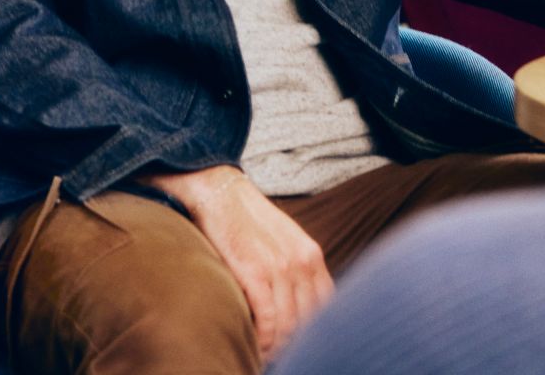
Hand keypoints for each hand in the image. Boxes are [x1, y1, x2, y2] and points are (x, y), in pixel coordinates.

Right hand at [144, 166, 333, 361]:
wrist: (218, 191)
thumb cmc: (245, 220)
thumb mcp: (283, 241)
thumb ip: (295, 270)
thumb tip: (296, 307)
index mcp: (311, 254)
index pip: (326, 306)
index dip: (315, 331)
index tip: (299, 343)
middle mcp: (302, 261)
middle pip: (310, 320)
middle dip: (296, 343)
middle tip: (281, 354)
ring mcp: (280, 266)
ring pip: (290, 324)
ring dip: (278, 345)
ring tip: (266, 354)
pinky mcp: (254, 271)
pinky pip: (268, 318)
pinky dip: (264, 338)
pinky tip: (255, 343)